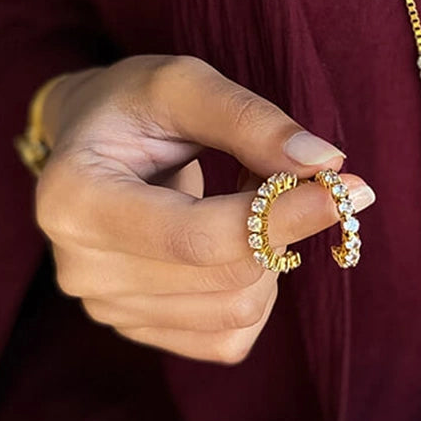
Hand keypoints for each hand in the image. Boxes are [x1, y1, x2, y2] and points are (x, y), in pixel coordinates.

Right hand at [32, 54, 374, 362]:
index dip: (281, 218)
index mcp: (74, 201)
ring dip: (272, 255)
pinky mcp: (141, 333)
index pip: (198, 237)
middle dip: (281, 226)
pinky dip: (257, 289)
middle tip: (283, 175)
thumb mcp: (182, 84)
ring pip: (239, 310)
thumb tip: (324, 164)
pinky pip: (232, 337)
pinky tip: (234, 244)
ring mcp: (108, 310)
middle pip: (228, 277)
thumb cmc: (133, 107)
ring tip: (244, 200)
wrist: (89, 149)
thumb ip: (250, 120)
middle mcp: (81, 269)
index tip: (346, 188)